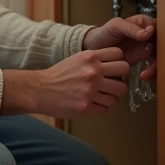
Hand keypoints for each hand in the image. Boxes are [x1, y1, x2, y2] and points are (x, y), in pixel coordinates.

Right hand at [1, 47, 129, 118]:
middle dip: (119, 78)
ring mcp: (90, 90)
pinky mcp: (86, 106)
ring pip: (118, 94)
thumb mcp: (78, 58)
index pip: (120, 55)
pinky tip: (92, 104)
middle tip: (112, 84)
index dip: (118, 62)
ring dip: (111, 97)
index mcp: (90, 57)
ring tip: (101, 96)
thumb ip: (96, 59)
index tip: (113, 69)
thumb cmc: (59, 75)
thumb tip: (117, 65)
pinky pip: (106, 108)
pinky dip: (101, 107)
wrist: (40, 90)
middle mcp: (92, 72)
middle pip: (124, 72)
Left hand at [82, 14, 157, 81]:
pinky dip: (151, 72)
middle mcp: (148, 33)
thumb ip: (131, 28)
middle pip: (163, 45)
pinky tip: (144, 76)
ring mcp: (146, 46)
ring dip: (155, 67)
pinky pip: (152, 64)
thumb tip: (149, 32)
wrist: (95, 47)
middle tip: (153, 67)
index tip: (153, 49)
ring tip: (146, 75)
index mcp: (144, 22)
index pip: (160, 30)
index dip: (161, 40)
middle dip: (160, 58)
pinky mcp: (142, 57)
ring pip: (159, 56)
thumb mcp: (116, 26)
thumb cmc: (104, 32)